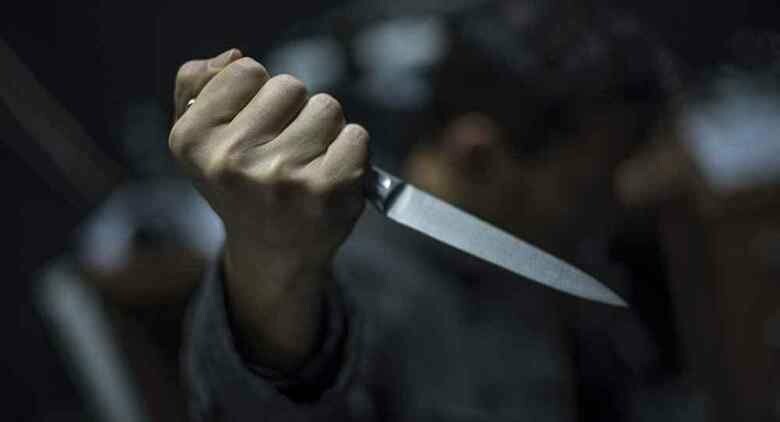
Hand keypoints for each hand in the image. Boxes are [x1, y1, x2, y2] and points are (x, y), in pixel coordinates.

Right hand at [170, 50, 368, 370]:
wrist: (275, 252)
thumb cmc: (241, 185)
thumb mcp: (198, 138)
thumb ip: (198, 85)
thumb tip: (233, 56)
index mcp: (192, 141)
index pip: (246, 70)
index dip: (256, 95)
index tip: (252, 128)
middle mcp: (233, 161)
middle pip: (289, 86)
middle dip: (292, 112)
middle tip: (282, 152)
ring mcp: (283, 176)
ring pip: (326, 108)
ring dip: (323, 131)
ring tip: (306, 165)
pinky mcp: (329, 189)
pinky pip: (356, 135)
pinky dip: (351, 151)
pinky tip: (331, 177)